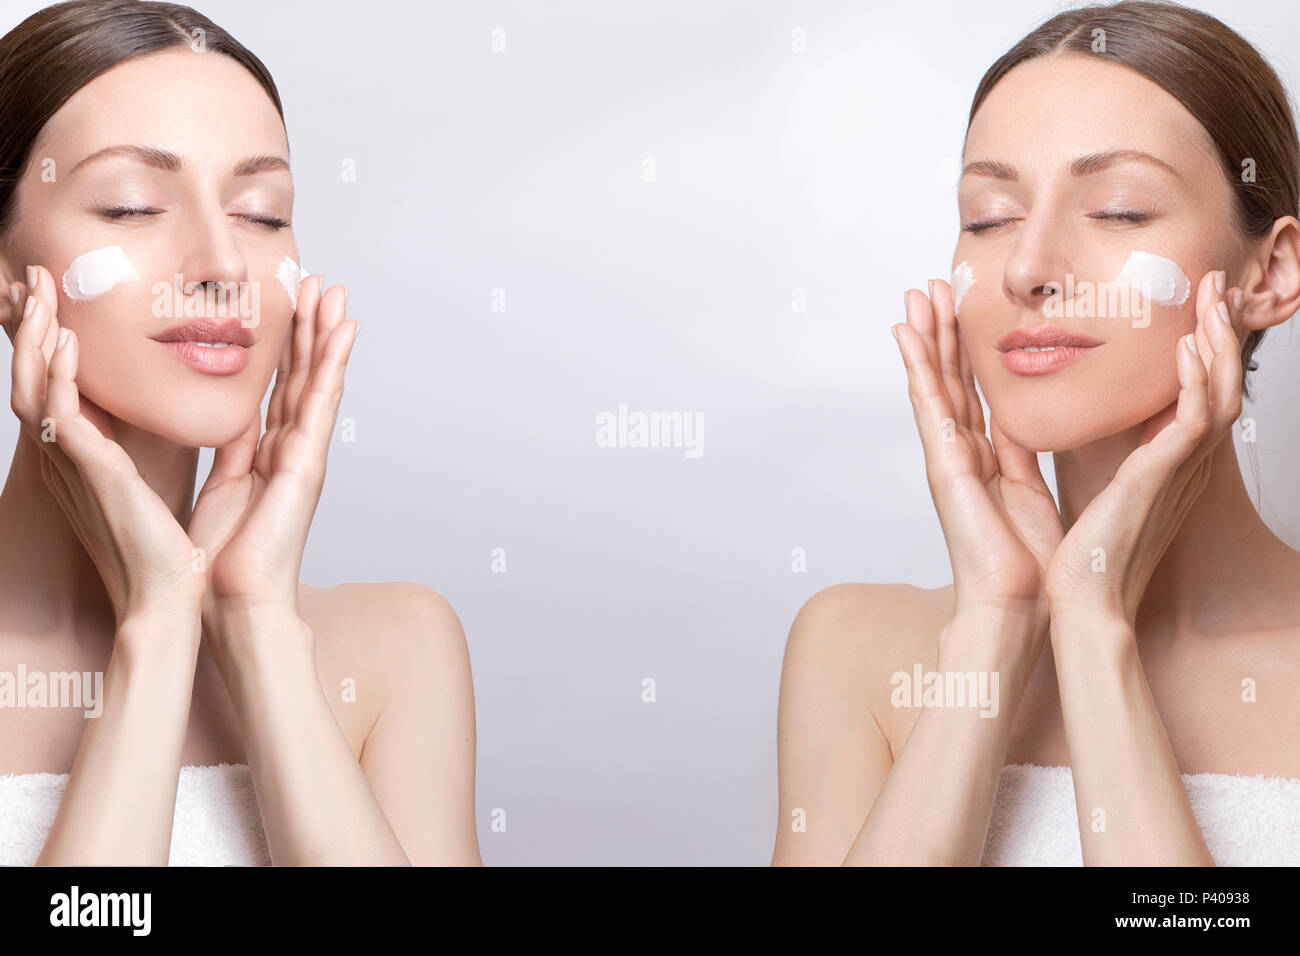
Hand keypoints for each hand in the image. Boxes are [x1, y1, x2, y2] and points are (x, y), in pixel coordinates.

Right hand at [7, 266, 204, 625]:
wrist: (167, 598)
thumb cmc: (164, 550)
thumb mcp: (151, 482)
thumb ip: (147, 446)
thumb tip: (169, 408)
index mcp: (80, 461)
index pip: (52, 389)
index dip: (48, 344)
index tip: (57, 302)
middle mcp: (65, 461)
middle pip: (31, 380)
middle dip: (31, 328)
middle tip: (33, 280)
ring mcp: (71, 467)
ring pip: (34, 390)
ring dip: (36, 338)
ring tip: (39, 293)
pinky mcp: (90, 474)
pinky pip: (60, 417)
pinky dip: (58, 377)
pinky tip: (64, 344)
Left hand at [187, 275, 357, 654]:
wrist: (232, 600)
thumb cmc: (222, 560)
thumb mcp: (222, 488)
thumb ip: (233, 450)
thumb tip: (232, 417)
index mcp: (270, 455)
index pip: (280, 389)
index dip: (287, 347)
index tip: (291, 305)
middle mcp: (293, 450)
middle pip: (304, 377)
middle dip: (312, 329)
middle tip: (320, 282)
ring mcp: (306, 455)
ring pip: (317, 381)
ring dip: (327, 334)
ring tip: (335, 290)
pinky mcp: (309, 462)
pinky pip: (321, 402)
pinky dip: (334, 363)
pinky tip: (344, 329)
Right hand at [894, 280, 1062, 626]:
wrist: (1017, 604)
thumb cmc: (1029, 564)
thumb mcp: (1033, 492)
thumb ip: (1023, 455)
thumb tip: (1025, 424)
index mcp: (983, 460)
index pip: (971, 393)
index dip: (965, 351)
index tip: (960, 311)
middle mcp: (959, 453)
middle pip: (947, 380)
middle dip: (939, 332)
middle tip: (930, 286)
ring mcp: (946, 457)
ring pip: (933, 383)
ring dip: (924, 336)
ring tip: (915, 293)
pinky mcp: (942, 463)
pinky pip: (928, 403)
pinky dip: (916, 365)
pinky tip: (906, 333)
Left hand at [1044, 270, 1240, 625]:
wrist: (1084, 600)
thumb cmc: (1088, 552)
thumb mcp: (1102, 484)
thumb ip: (1109, 449)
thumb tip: (1092, 414)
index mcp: (1169, 462)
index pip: (1198, 392)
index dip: (1203, 348)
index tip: (1196, 307)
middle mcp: (1184, 464)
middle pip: (1220, 384)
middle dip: (1221, 332)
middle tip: (1219, 286)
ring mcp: (1178, 471)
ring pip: (1218, 393)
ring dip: (1217, 343)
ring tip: (1214, 299)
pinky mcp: (1161, 479)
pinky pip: (1194, 422)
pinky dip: (1195, 382)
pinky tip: (1187, 347)